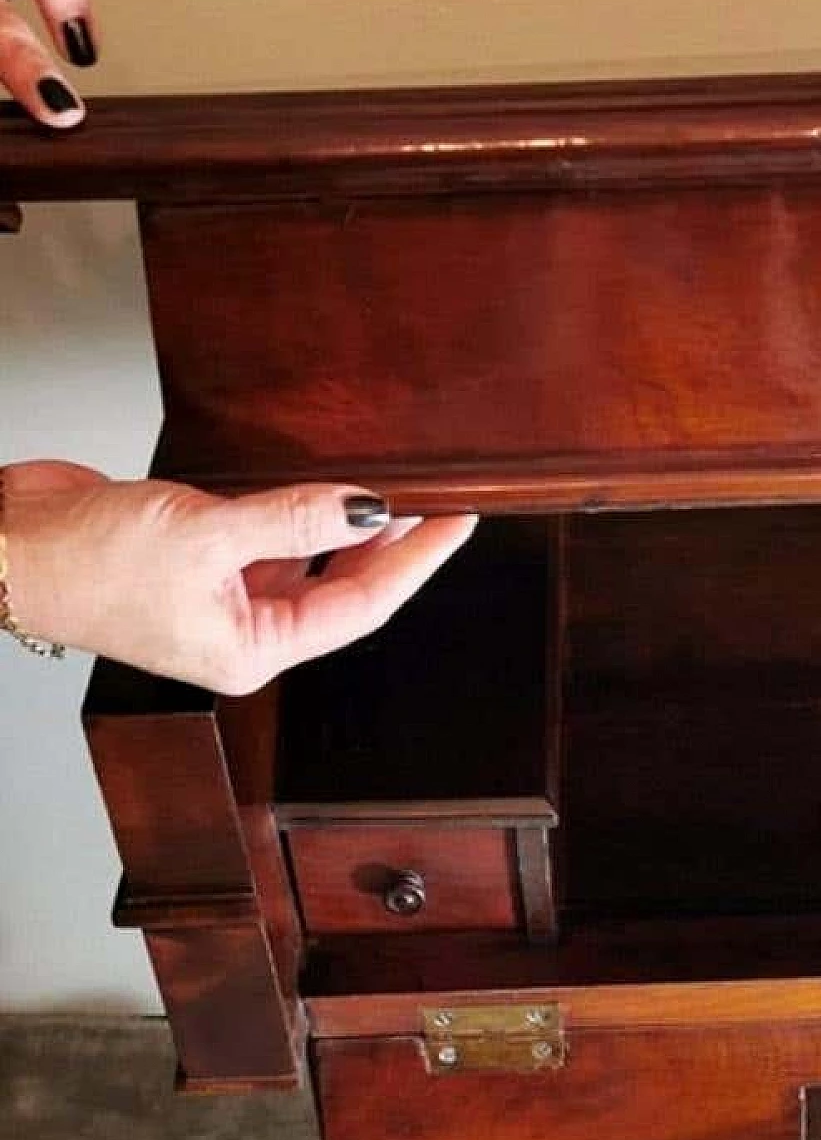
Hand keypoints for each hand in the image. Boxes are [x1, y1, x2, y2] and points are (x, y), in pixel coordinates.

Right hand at [2, 461, 476, 692]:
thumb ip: (292, 519)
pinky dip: (299, 515)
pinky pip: (268, 540)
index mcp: (252, 650)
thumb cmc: (84, 565)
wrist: (5, 545)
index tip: (457, 522)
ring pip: (308, 563)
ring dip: (348, 528)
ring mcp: (220, 599)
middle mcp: (243, 633)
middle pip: (343, 589)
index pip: (361, 606)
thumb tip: (367, 508)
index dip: (415, 563)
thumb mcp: (206, 534)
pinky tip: (326, 489)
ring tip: (399, 489)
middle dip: (394, 547)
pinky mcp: (197, 562)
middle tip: (443, 500)